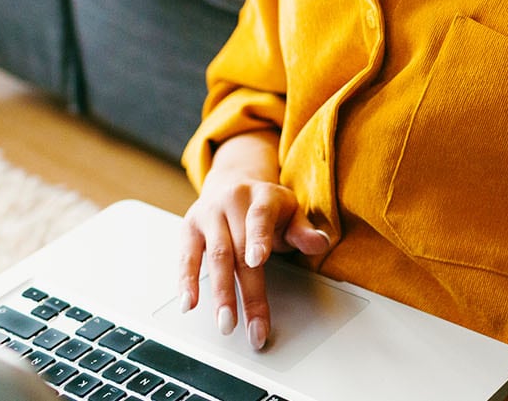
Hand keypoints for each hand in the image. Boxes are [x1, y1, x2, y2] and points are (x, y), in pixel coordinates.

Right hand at [177, 130, 329, 349]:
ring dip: (220, 294)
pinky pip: (187, 257)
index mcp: (262, 196)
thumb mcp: (290, 212)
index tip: (258, 261)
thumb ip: (303, 231)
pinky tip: (188, 304)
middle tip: (252, 327)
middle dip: (246, 292)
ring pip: (214, 257)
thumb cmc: (266, 206)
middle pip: (238, 250)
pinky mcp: (189, 228)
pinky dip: (187, 282)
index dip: (259, 238)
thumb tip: (320, 242)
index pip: (260, 217)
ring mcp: (208, 215)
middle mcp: (232, 202)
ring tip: (226, 323)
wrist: (233, 180)